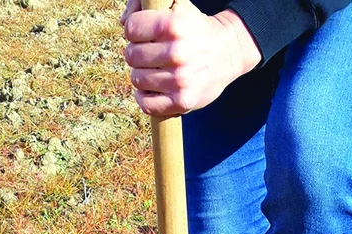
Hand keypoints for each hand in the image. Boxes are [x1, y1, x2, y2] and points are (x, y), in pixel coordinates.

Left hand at [121, 0, 261, 115]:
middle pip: (131, 56)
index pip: (132, 29)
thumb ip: (145, 2)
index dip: (134, 31)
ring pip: (137, 80)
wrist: (228, 52)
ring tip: (154, 70)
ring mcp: (179, 80)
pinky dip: (145, 98)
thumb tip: (123, 22)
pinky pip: (147, 105)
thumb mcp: (176, 4)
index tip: (144, 35)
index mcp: (172, 25)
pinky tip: (152, 89)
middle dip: (137, 54)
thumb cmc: (195, 27)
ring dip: (141, 75)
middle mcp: (176, 53)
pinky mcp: (182, 102)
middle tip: (150, 54)